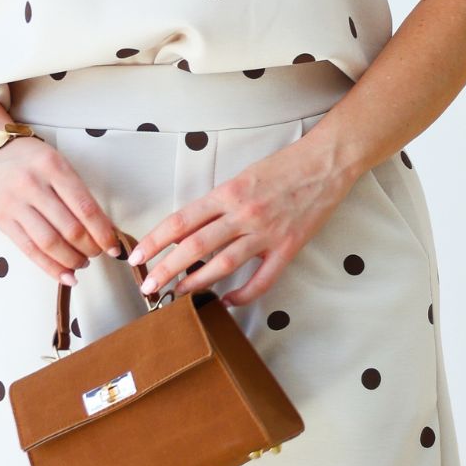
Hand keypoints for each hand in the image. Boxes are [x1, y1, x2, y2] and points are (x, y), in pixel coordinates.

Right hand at [0, 136, 123, 285]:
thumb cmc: (28, 158)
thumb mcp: (57, 162)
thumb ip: (76, 192)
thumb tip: (101, 227)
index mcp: (53, 167)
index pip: (86, 208)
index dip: (104, 233)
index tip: (114, 246)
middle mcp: (33, 185)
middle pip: (70, 229)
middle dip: (90, 248)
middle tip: (98, 253)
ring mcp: (15, 204)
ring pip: (50, 243)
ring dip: (71, 260)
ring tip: (82, 263)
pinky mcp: (2, 220)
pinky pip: (29, 250)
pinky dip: (50, 267)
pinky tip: (65, 274)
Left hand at [126, 136, 356, 307]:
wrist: (326, 163)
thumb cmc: (285, 166)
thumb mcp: (243, 176)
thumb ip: (219, 203)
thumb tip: (191, 228)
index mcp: (228, 193)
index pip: (181, 220)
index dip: (155, 240)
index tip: (139, 256)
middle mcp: (243, 214)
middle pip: (195, 246)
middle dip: (166, 269)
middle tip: (148, 286)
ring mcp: (266, 233)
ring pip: (222, 264)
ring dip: (196, 283)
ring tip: (178, 296)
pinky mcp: (288, 247)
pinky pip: (261, 280)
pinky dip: (243, 295)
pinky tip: (228, 302)